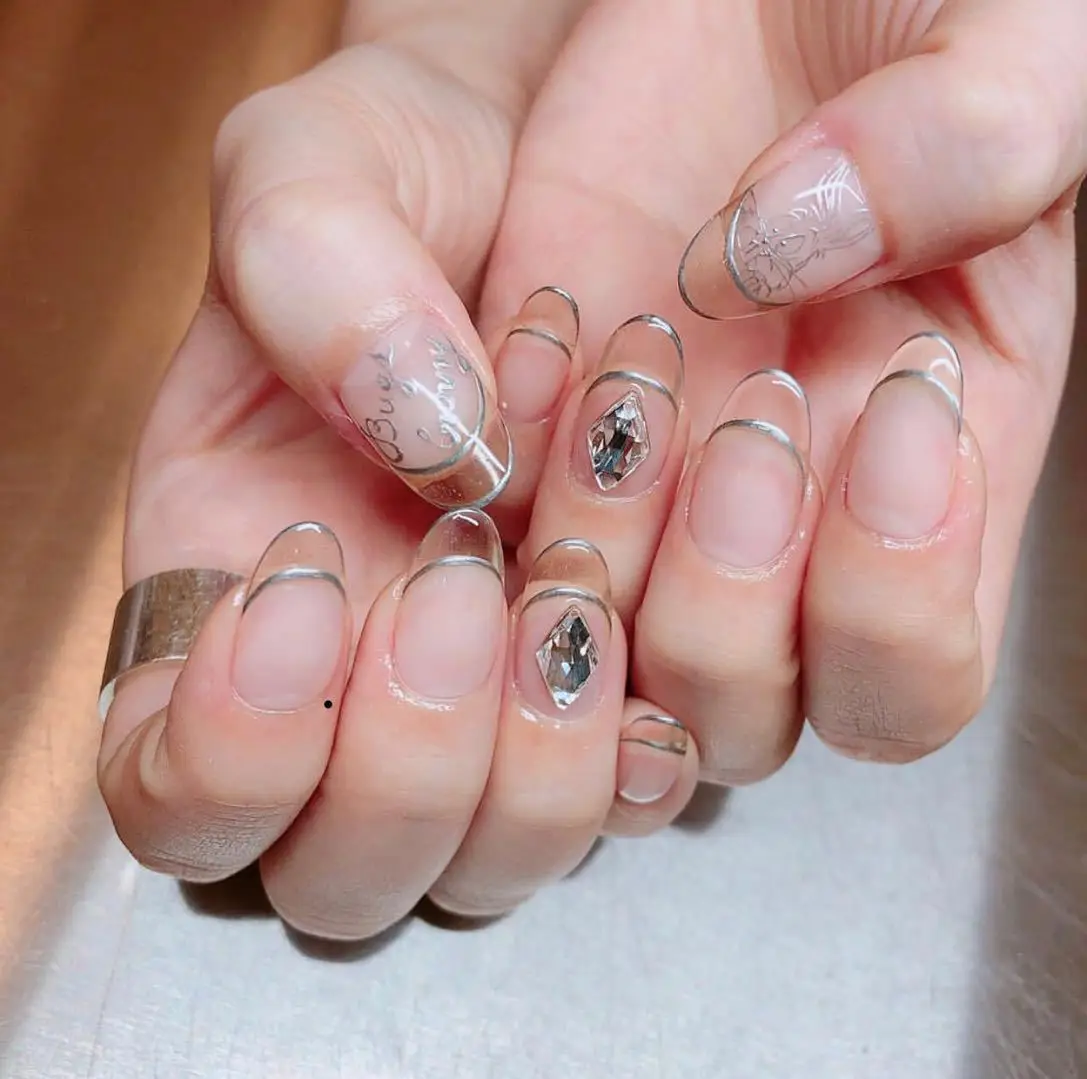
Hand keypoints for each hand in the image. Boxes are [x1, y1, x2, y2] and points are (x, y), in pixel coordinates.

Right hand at [97, 1, 699, 941]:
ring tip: (603, 498)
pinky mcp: (692, 647)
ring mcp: (551, 684)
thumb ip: (312, 274)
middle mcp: (400, 677)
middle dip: (418, 763)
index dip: (226, 756)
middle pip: (369, 872)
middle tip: (465, 580)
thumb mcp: (321, 169)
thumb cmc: (425, 166)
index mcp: (256, 598)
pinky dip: (736, 662)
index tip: (305, 585)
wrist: (576, 135)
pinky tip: (733, 502)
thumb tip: (424, 431)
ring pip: (548, 841)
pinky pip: (721, 741)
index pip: (186, 793)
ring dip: (574, 723)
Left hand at [487, 0, 1079, 780]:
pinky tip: (540, 335)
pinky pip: (490, 521)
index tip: (889, 404)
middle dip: (724, 595)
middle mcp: (775, 519)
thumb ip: (972, 142)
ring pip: (597, 645)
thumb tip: (782, 253)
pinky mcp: (534, 425)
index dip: (888, 602)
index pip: (908, 674)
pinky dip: (495, 465)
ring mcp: (640, 484)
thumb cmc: (902, 7)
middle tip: (746, 409)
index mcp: (921, 481)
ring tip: (630, 362)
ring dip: (600, 544)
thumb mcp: (1008, 40)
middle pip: (735, 705)